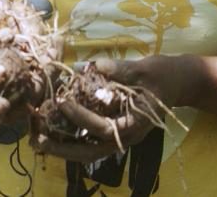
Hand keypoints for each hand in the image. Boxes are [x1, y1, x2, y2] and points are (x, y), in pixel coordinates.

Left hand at [30, 55, 197, 162]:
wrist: (179, 83)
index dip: (81, 117)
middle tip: (37, 140)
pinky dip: (72, 140)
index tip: (62, 101)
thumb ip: (121, 69)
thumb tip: (95, 65)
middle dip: (63, 148)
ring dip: (64, 148)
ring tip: (38, 141)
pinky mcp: (115, 132)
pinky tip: (52, 132)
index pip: (104, 127)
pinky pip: (91, 142)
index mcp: (135, 123)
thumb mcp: (144, 68)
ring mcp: (121, 137)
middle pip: (91, 152)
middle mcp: (127, 136)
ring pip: (89, 151)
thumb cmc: (163, 74)